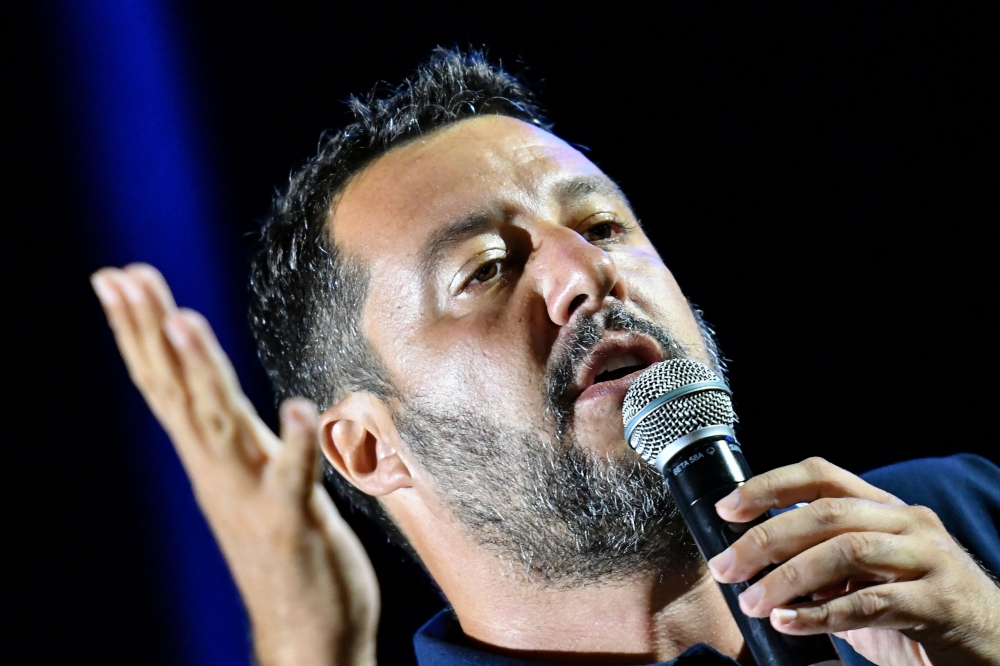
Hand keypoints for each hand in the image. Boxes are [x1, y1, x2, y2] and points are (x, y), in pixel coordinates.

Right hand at [91, 264, 378, 665]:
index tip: (119, 276)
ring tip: (183, 320)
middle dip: (151, 331)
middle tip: (123, 276)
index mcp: (215, 454)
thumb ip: (240, 433)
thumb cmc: (284, 550)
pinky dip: (296, 445)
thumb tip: (217, 386)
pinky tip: (299, 409)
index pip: (167, 382)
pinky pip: (294, 480)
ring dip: (202, 374)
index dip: (141, 330)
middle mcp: (222, 470)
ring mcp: (253, 498)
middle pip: (178, 391)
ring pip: (219, 426)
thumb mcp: (256, 476)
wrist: (304, 636)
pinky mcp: (294, 527)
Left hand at [707, 457, 999, 665]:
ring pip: (847, 552)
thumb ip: (821, 570)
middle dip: (766, 540)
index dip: (769, 487)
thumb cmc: (921, 614)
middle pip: (825, 515)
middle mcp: (908, 523)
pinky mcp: (940, 603)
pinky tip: (789, 624)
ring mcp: (929, 560)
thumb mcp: (867, 582)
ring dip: (789, 577)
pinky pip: (872, 603)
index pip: (821, 477)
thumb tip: (754, 571)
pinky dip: (823, 614)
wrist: (996, 652)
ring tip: (753, 603)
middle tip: (726, 569)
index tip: (726, 509)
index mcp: (885, 509)